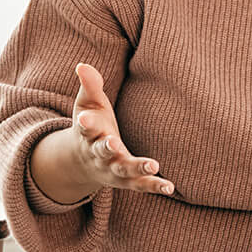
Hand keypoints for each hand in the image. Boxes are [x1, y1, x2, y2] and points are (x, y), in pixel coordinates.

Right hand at [28, 63, 173, 203]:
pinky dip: (153, 186)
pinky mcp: (127, 180)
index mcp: (88, 134)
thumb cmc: (92, 126)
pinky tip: (169, 186)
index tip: (83, 118)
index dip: (85, 123)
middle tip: (113, 142)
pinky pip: (140, 184)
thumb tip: (82, 65)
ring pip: (123, 170)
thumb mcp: (88, 105)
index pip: (85, 128)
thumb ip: (89, 86)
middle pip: (102, 152)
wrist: (84, 163)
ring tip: (153, 164)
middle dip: (106, 148)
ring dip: (137, 168)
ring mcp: (113, 169)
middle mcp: (99, 154)